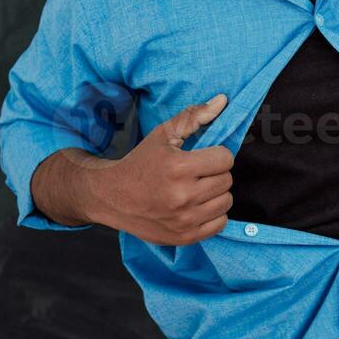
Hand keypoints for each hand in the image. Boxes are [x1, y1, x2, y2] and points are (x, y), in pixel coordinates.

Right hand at [92, 94, 234, 244]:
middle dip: (215, 172)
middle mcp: (182, 196)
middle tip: (198, 172)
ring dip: (216, 193)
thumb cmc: (141, 161)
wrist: (112, 196)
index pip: (225, 158)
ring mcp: (184, 220)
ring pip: (226, 202)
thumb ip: (194, 116)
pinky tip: (197, 205)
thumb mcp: (164, 134)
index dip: (216, 154)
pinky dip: (213, 214)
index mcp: (178, 167)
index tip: (203, 155)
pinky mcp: (184, 237)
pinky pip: (220, 223)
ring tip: (198, 188)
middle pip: (227, 180)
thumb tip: (223, 101)